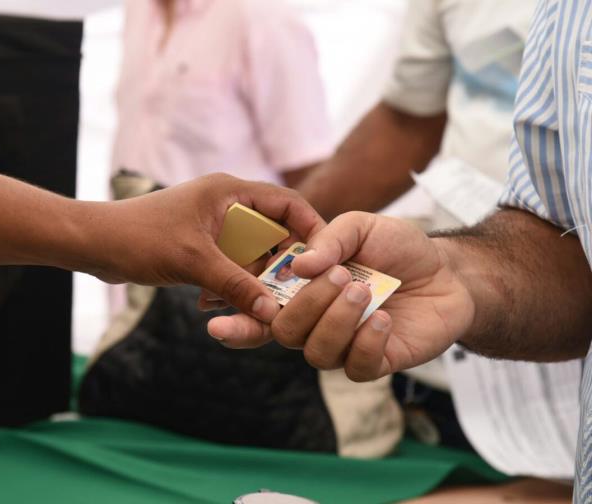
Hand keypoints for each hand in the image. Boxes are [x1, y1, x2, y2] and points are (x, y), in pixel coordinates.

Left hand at [89, 173, 324, 323]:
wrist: (93, 243)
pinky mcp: (200, 244)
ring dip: (246, 281)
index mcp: (230, 191)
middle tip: (279, 296)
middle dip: (275, 267)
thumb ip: (237, 285)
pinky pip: (229, 265)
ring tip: (232, 302)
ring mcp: (213, 224)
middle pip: (273, 235)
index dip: (311, 230)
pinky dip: (226, 284)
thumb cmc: (139, 238)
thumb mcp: (194, 263)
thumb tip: (273, 312)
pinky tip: (207, 301)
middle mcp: (226, 204)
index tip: (324, 262)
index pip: (288, 204)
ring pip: (251, 255)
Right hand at [208, 212, 475, 380]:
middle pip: (284, 332)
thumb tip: (300, 266)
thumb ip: (329, 239)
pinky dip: (365, 343)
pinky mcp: (375, 362)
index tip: (214, 321)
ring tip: (363, 292)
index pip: (258, 314)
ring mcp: (343, 345)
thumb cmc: (396, 247)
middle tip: (340, 276)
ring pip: (316, 352)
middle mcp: (315, 323)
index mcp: (300, 292)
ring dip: (336, 321)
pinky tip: (382, 319)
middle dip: (306, 305)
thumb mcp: (361, 226)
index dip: (234, 323)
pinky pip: (355, 368)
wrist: (448, 270)